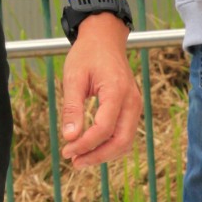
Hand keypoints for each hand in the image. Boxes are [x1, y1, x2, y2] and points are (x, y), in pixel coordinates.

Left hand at [60, 13, 141, 167]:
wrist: (105, 40)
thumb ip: (72, 108)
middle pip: (121, 141)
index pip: (104, 128)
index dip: (85, 144)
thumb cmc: (87, 55)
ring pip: (125, 142)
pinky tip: (90, 148)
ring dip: (104, 154)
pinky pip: (125, 134)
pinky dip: (109, 145)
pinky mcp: (132, 108)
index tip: (66, 150)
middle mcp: (132, 101)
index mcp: (117, 91)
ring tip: (80, 158)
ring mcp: (135, 105)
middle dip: (97, 156)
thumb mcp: (73, 77)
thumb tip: (69, 137)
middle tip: (74, 162)